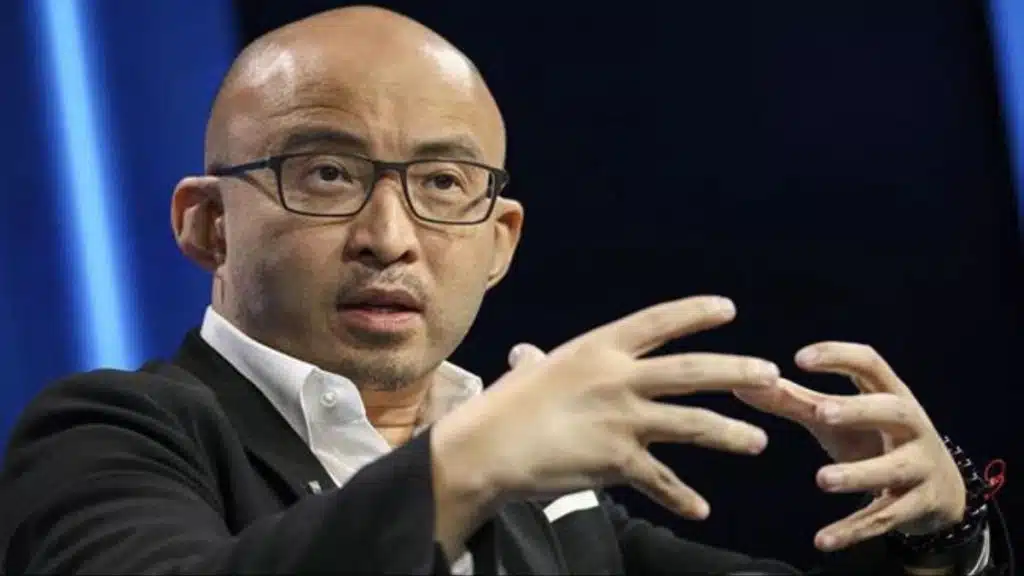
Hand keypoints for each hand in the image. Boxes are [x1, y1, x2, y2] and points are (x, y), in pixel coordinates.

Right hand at [432, 296, 777, 529]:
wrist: (487, 449)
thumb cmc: (503, 407)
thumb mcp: (529, 372)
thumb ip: (540, 362)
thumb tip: (527, 354)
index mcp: (597, 348)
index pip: (658, 322)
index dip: (695, 313)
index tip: (728, 308)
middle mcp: (617, 378)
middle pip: (692, 372)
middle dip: (736, 372)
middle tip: (770, 375)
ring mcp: (622, 420)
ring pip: (693, 425)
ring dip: (730, 434)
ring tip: (758, 441)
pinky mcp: (618, 461)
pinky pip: (661, 481)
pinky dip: (682, 497)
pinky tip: (700, 510)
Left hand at [734, 342, 965, 551]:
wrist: (939, 490)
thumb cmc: (874, 440)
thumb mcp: (839, 420)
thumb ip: (795, 401)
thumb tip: (743, 384)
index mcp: (890, 393)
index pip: (869, 363)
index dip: (837, 357)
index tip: (799, 358)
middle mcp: (911, 424)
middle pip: (892, 410)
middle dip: (858, 410)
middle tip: (821, 412)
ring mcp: (919, 465)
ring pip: (893, 468)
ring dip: (858, 474)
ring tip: (822, 480)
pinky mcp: (918, 504)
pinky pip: (885, 517)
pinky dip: (853, 530)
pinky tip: (822, 540)